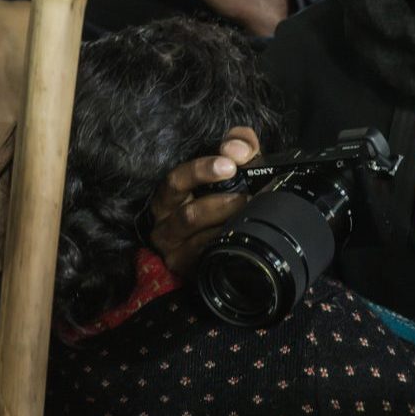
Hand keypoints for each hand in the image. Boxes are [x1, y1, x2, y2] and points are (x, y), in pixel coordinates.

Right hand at [147, 127, 260, 275]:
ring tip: (249, 216)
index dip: (201, 171)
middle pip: (188, 215)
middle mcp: (165, 223)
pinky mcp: (185, 268)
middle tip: (248, 197)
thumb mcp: (231, 166)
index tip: (229, 165)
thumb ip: (238, 147)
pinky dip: (225, 246)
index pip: (176, 180)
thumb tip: (237, 148)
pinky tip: (242, 238)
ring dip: (227, 226)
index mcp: (168, 196)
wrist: (221, 245)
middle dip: (221, 205)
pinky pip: (206, 258)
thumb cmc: (220, 197)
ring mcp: (174, 249)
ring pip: (199, 240)